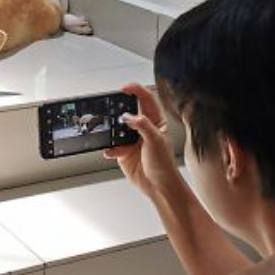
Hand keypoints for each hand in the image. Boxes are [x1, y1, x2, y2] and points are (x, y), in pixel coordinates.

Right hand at [106, 83, 182, 199]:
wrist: (158, 186)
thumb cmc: (164, 165)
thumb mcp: (156, 141)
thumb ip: (142, 125)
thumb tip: (128, 116)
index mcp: (156, 122)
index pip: (147, 99)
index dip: (137, 90)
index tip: (125, 88)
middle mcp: (143, 129)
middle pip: (129, 111)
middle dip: (119, 109)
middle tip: (112, 107)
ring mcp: (132, 140)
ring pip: (117, 128)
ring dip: (112, 130)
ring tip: (111, 132)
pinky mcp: (123, 152)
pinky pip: (112, 146)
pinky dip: (110, 148)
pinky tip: (112, 151)